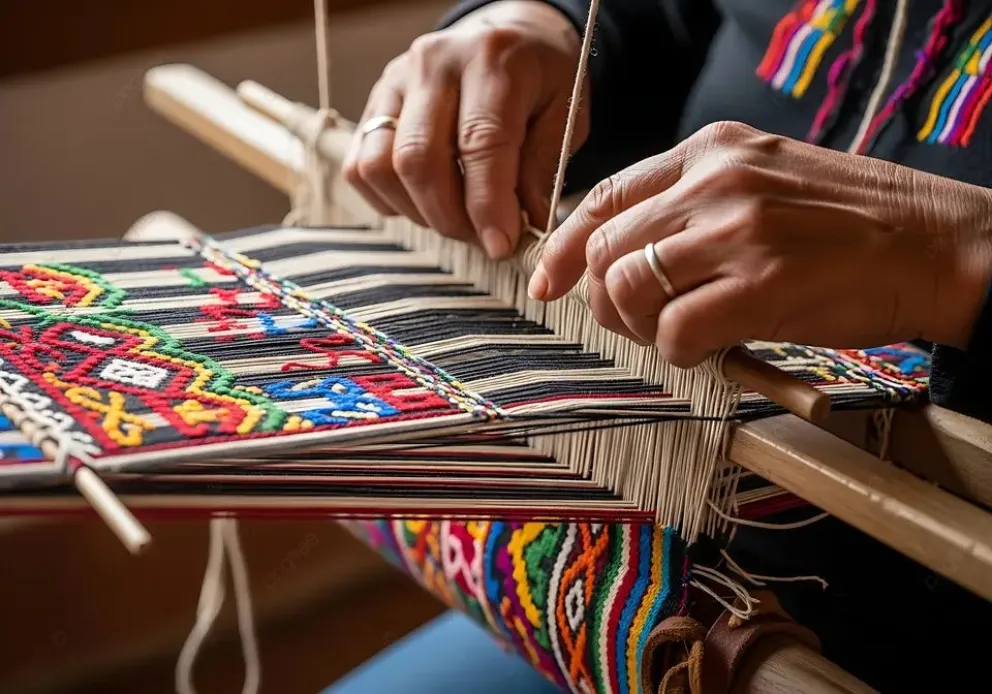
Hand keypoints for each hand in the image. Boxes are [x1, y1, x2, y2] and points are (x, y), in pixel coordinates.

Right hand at [344, 1, 585, 258]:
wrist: (507, 39)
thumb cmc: (539, 80)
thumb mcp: (567, 112)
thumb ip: (544, 166)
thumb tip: (526, 222)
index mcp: (492, 60)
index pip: (479, 142)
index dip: (488, 204)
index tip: (500, 244)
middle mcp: (434, 63)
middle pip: (419, 158)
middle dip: (450, 217)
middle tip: (480, 238)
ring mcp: (395, 81)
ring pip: (381, 166)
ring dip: (418, 212)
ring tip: (455, 219)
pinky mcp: (372, 103)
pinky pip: (360, 167)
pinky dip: (390, 200)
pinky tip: (426, 202)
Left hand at [529, 121, 991, 367]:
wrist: (937, 245)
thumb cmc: (849, 224)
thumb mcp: (763, 180)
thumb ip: (693, 204)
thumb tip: (623, 256)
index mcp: (711, 149)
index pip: (605, 195)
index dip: (566, 246)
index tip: (550, 282)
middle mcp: (717, 180)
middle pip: (607, 248)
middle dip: (605, 300)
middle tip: (636, 324)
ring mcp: (739, 229)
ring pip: (629, 288)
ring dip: (642, 328)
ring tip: (680, 335)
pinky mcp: (762, 284)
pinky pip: (676, 331)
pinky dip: (681, 353)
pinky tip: (712, 349)